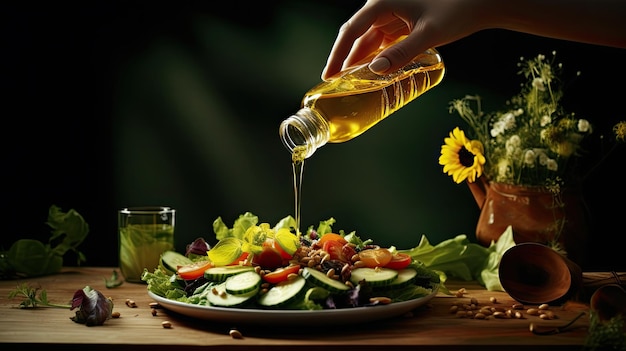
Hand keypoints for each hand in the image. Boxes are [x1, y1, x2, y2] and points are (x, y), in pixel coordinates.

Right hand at [321, 0, 483, 79]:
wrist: (482, 2)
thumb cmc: (458, 10)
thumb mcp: (429, 34)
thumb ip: (402, 53)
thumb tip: (376, 70)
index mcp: (383, 2)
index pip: (351, 31)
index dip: (337, 54)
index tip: (328, 75)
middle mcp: (384, 4)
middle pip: (357, 35)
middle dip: (346, 59)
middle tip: (336, 84)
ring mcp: (394, 12)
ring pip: (370, 38)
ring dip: (361, 59)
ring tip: (352, 83)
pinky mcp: (404, 19)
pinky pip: (383, 39)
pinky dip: (377, 55)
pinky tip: (374, 71)